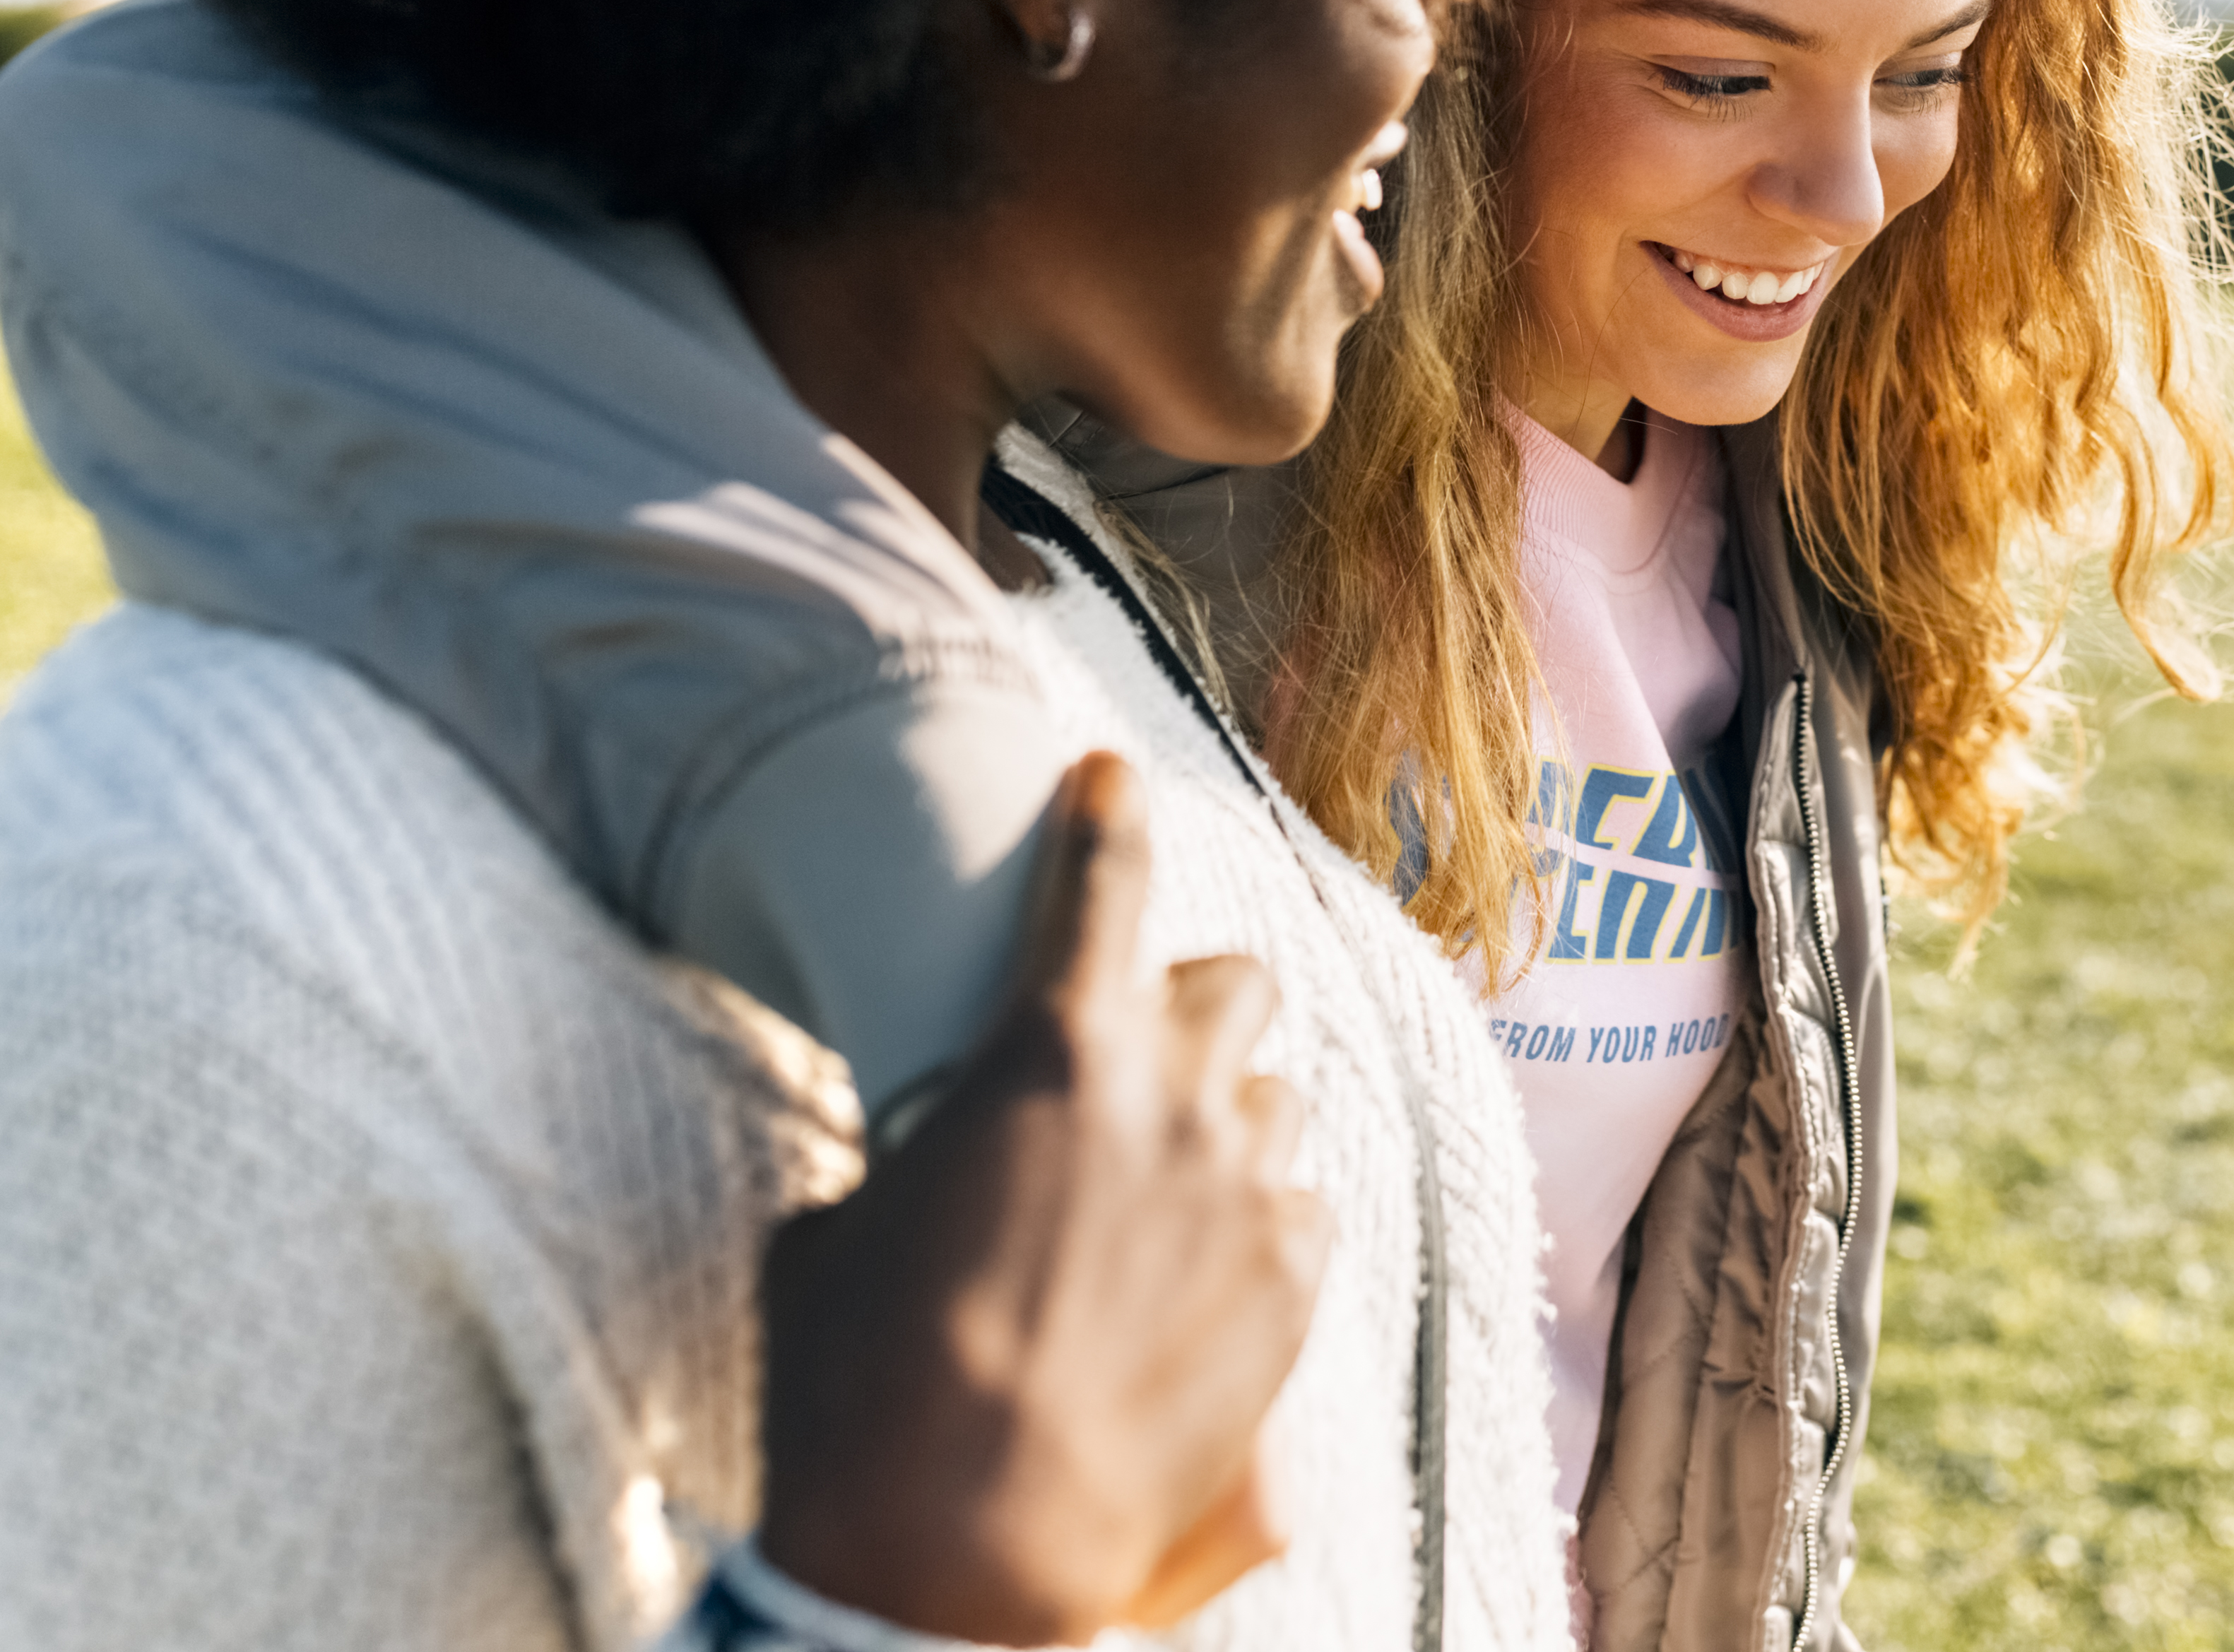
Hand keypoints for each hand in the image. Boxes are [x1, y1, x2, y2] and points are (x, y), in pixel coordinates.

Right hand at [755, 753, 1330, 1644]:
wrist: (957, 1545)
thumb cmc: (863, 1389)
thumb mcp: (838, 1234)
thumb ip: (911, 1161)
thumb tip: (915, 1166)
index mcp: (1048, 1050)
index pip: (1100, 880)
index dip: (1108, 815)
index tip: (1112, 778)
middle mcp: (1172, 1094)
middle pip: (1234, 984)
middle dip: (1194, 1004)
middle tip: (1147, 1056)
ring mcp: (1246, 1187)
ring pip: (1278, 1101)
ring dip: (1230, 1126)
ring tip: (1171, 1197)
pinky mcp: (1295, 1282)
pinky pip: (1305, 1210)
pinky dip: (1266, 1228)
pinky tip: (1209, 1283)